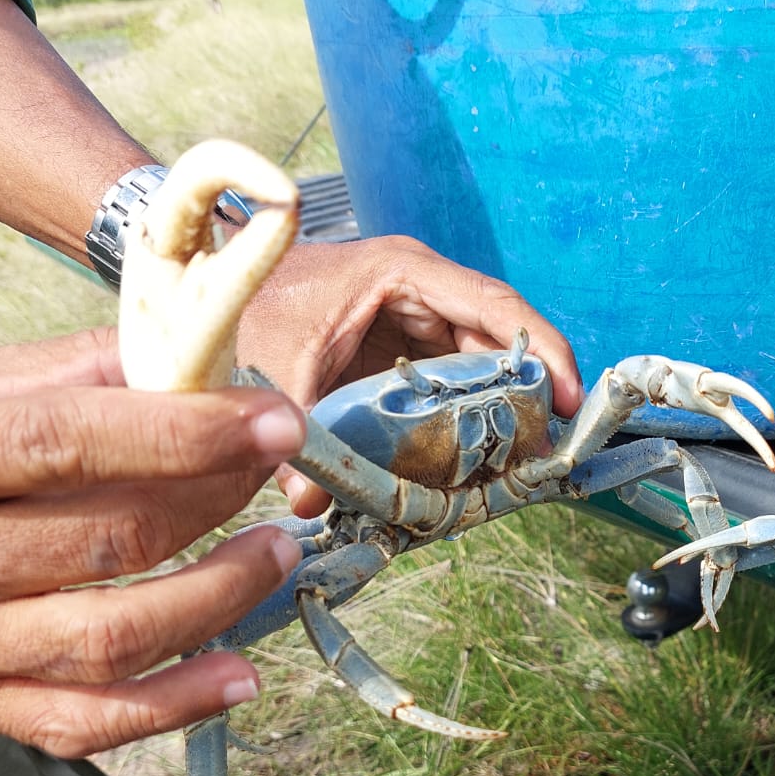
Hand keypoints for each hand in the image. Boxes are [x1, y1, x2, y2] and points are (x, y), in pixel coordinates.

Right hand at [0, 327, 309, 757]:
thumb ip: (54, 375)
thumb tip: (175, 353)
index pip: (67, 446)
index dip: (184, 433)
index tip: (272, 419)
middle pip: (109, 541)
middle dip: (217, 501)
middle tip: (270, 470)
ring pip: (111, 641)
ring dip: (218, 598)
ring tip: (276, 553)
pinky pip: (83, 723)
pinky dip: (173, 707)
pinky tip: (240, 675)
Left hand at [237, 235, 582, 516]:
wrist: (205, 287)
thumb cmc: (246, 304)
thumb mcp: (274, 367)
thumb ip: (296, 434)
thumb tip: (310, 503)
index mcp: (402, 272)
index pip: (494, 305)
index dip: (540, 350)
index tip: (569, 397)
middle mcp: (420, 289)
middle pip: (500, 337)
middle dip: (531, 390)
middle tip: (550, 451)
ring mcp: (415, 316)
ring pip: (482, 361)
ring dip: (506, 407)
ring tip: (526, 461)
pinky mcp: (403, 345)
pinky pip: (453, 377)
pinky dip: (470, 413)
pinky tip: (481, 456)